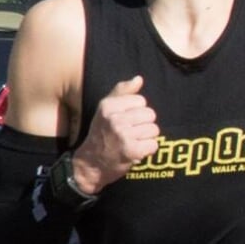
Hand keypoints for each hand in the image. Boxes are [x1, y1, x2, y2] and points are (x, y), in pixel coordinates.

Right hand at [75, 76, 159, 193]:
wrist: (90, 164)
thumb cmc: (101, 134)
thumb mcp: (105, 109)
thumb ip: (122, 92)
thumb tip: (139, 79)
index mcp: (108, 106)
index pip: (141, 101)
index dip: (137, 112)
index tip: (126, 121)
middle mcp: (115, 119)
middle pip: (150, 115)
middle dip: (144, 125)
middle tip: (130, 133)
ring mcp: (123, 135)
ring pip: (154, 130)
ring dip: (146, 138)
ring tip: (132, 142)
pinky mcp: (132, 151)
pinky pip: (154, 144)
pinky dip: (148, 150)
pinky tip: (135, 152)